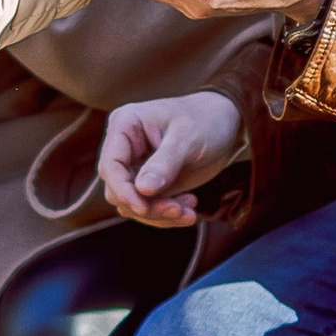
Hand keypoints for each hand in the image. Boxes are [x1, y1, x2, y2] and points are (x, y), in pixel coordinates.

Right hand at [101, 90, 246, 225]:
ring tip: (189, 211)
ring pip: (131, 203)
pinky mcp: (148, 183)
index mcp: (125, 125)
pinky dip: (166, 214)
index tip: (143, 208)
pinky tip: (189, 208)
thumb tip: (142, 189)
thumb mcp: (188, 138)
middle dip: (147, 206)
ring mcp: (134, 166)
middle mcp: (124, 147)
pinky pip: (147, 207)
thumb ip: (165, 163)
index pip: (111, 164)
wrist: (224, 125)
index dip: (123, 190)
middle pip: (117, 189)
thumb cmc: (205, 121)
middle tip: (179, 210)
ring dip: (159, 214)